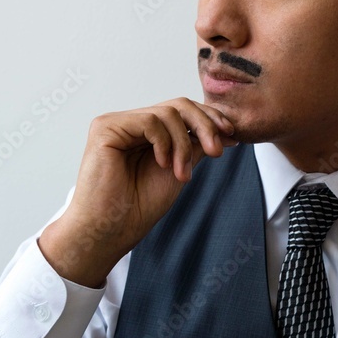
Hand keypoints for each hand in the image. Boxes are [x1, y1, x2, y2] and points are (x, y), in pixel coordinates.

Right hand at [37, 97, 236, 286]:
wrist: (110, 231)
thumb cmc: (137, 207)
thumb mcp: (179, 170)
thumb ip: (195, 146)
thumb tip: (224, 130)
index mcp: (148, 132)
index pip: (183, 112)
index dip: (209, 119)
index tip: (232, 137)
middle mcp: (132, 123)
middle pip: (178, 106)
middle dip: (205, 125)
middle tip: (218, 150)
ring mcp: (118, 123)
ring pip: (167, 113)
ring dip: (184, 143)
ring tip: (183, 174)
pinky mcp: (105, 127)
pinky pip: (149, 120)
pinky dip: (164, 142)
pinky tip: (163, 164)